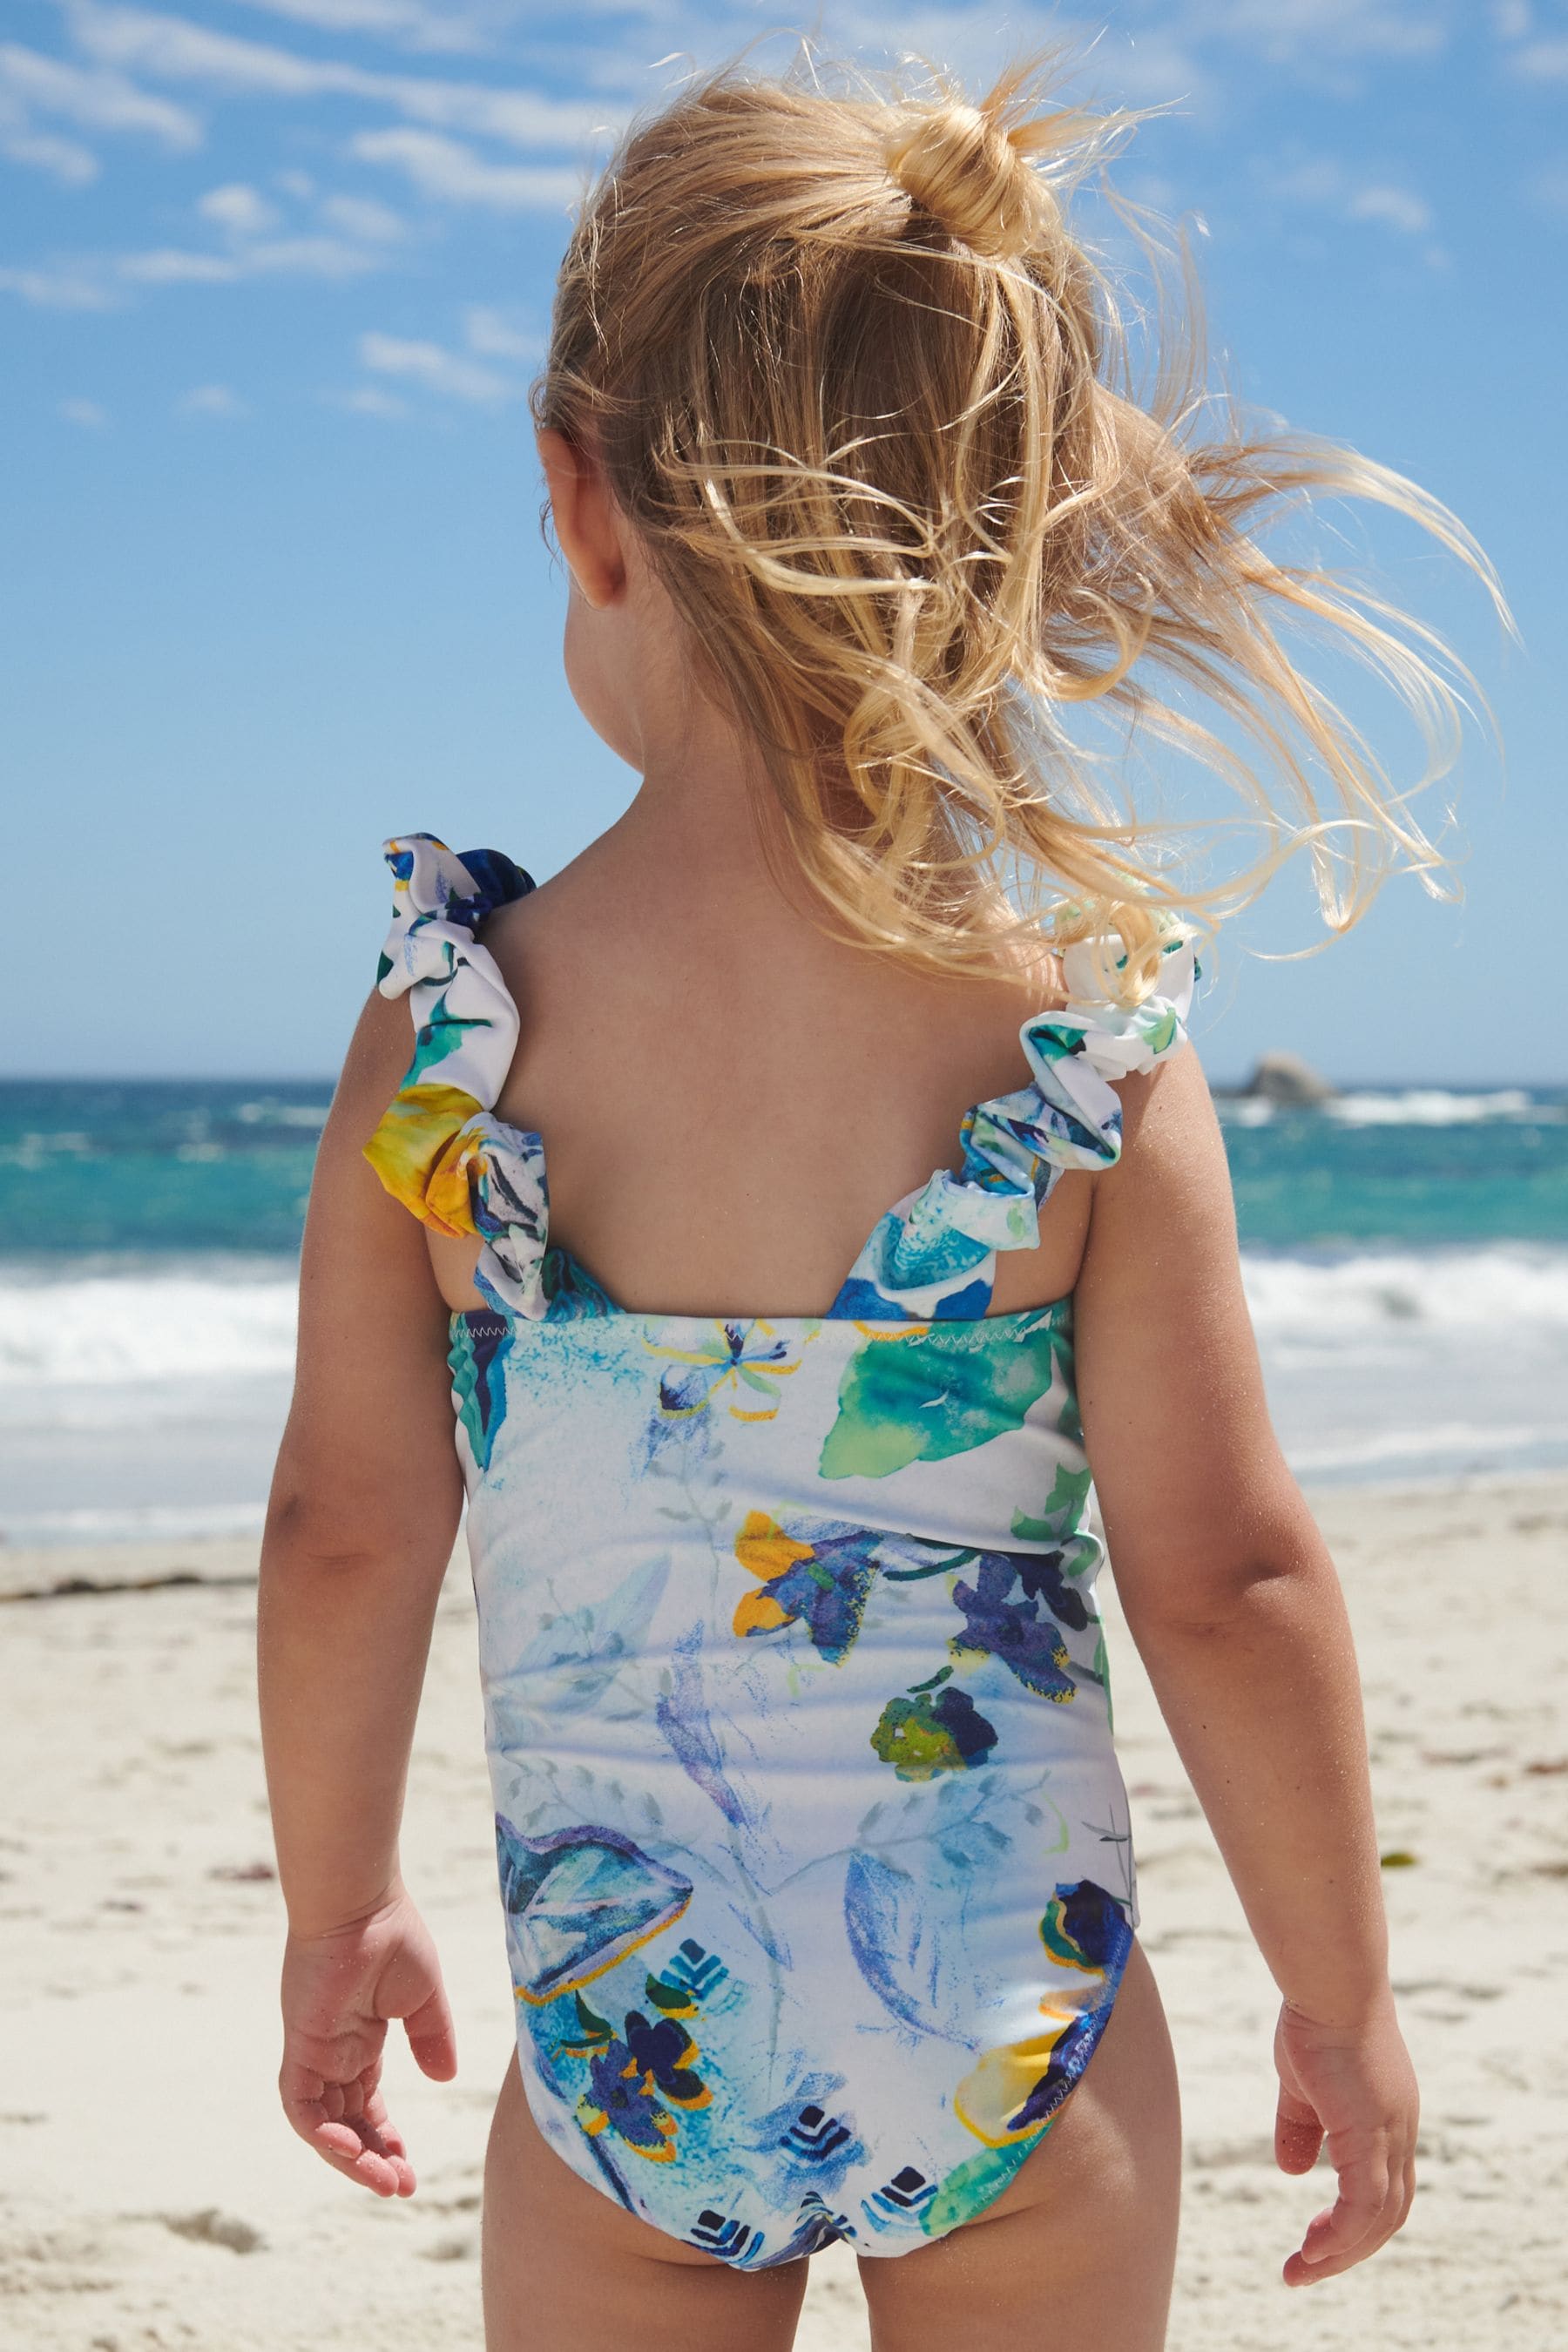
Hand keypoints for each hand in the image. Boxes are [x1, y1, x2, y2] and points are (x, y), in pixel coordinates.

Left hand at [278, 1882, 457, 2196]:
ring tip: (385, 2180)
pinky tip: (350, 2149)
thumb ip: (432, 2038)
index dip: (386, 2139)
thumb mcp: (424, 1997)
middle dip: (373, 2160)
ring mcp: (314, 2054)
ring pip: (324, 2127)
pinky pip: (302, 2109)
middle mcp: (335, 2054)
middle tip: (401, 2187)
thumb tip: (444, 2079)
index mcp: (362, 2041)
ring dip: (352, 2158)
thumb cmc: (394, 1937)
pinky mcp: (299, 2049)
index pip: (367, 2106)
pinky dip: (321, 2135)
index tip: (409, 2169)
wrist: (361, 1904)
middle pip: (348, 2125)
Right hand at [1273, 1989, 1417, 2285]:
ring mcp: (1391, 2134)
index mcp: (1387, 2118)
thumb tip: (1291, 2170)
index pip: (1383, 2187)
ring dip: (1341, 2251)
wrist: (1330, 1984)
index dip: (1354, 2219)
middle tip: (1305, 2268)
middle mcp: (1400, 2132)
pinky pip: (1363, 2204)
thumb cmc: (1315, 2020)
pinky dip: (1342, 2234)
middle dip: (1348, 2249)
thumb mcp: (1301, 2085)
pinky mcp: (1372, 2134)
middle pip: (1389, 2213)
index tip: (1315, 2239)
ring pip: (1380, 2217)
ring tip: (1302, 2268)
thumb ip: (1300, 2127)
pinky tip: (1313, 2247)